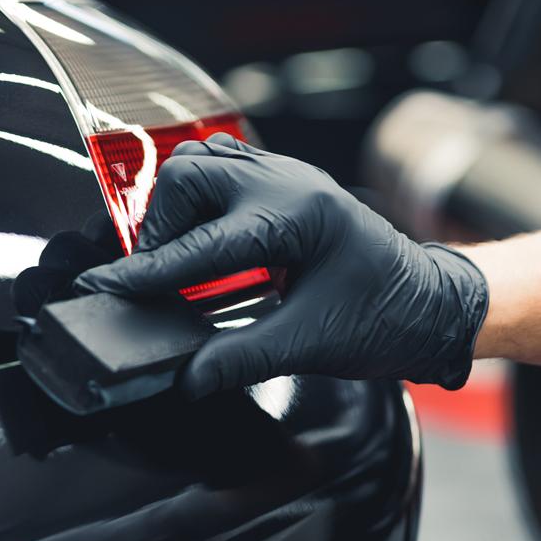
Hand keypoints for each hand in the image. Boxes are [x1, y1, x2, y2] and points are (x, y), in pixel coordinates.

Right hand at [75, 134, 488, 395]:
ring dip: (178, 210)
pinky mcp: (288, 183)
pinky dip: (201, 198)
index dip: (146, 271)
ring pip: (202, 163)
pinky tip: (201, 237)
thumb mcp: (312, 344)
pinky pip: (226, 166)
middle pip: (188, 176)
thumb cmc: (389, 317)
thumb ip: (242, 357)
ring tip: (178, 261)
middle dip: (161, 229)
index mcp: (296, 217)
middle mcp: (289, 182)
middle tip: (158, 279)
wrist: (435, 303)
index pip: (200, 244)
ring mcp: (289, 175)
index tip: (105, 288)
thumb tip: (187, 376)